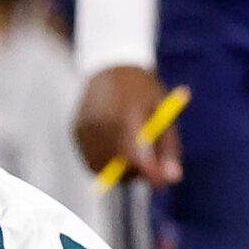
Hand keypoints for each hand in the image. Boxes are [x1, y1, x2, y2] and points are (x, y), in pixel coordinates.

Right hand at [75, 65, 182, 187]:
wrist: (109, 65)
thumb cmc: (142, 90)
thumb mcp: (162, 113)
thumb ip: (168, 148)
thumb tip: (172, 179)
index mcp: (125, 115)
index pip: (134, 156)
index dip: (148, 173)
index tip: (161, 183)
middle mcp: (100, 124)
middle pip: (118, 167)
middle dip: (136, 172)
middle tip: (149, 164)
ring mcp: (84, 128)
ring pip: (102, 167)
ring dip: (119, 167)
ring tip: (130, 146)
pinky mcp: (75, 132)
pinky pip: (91, 159)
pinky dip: (105, 159)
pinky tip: (113, 140)